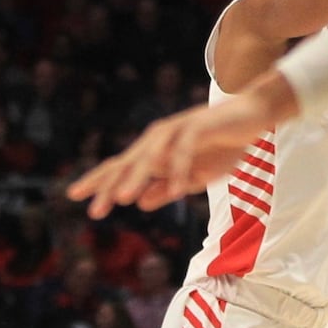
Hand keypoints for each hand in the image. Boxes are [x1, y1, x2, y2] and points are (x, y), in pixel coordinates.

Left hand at [66, 87, 280, 217]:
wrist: (252, 116)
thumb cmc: (223, 145)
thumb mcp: (196, 176)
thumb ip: (168, 188)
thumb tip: (141, 203)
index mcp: (155, 151)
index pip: (120, 167)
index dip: (97, 181)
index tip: (74, 197)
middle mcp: (159, 139)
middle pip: (128, 164)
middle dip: (109, 187)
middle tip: (94, 212)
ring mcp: (176, 130)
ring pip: (150, 157)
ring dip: (136, 178)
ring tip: (122, 199)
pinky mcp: (197, 127)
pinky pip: (184, 153)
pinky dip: (178, 171)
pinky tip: (175, 192)